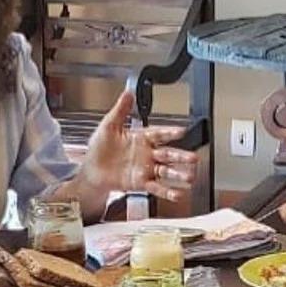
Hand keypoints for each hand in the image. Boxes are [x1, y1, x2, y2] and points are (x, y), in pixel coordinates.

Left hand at [82, 90, 197, 201]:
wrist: (91, 171)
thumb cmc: (99, 149)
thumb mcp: (109, 125)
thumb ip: (121, 110)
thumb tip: (128, 93)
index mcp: (141, 138)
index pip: (159, 133)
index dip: (170, 132)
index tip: (182, 131)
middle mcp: (147, 154)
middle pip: (168, 154)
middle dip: (182, 156)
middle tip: (194, 158)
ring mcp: (146, 169)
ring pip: (166, 171)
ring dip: (179, 174)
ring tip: (190, 176)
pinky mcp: (141, 183)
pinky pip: (156, 187)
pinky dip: (167, 191)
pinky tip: (177, 193)